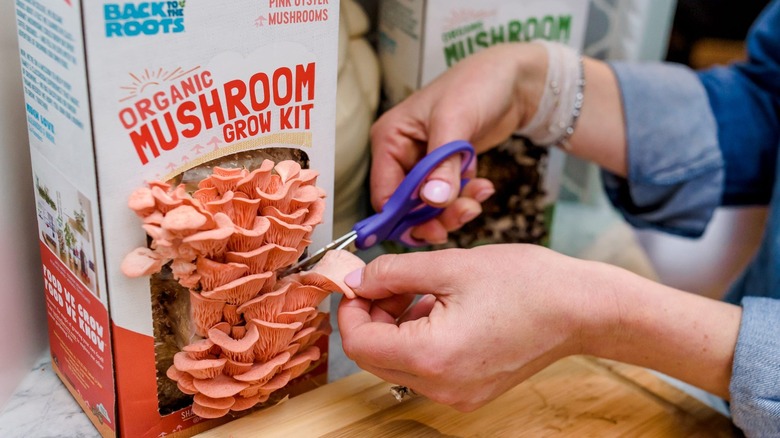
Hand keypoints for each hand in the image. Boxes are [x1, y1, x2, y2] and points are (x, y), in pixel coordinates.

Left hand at [337, 244, 606, 410]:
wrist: (581, 308)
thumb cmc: (526, 284)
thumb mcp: (449, 265)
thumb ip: (392, 272)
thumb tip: (357, 280)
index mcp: (432, 356)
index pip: (360, 344)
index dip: (350, 310)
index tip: (357, 282)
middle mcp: (442, 386)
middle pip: (376, 357)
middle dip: (372, 317)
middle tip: (386, 282)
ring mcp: (458, 394)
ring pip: (400, 362)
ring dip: (396, 327)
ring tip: (419, 290)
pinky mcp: (471, 390)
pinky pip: (426, 368)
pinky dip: (419, 339)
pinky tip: (439, 308)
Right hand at [370, 44, 548, 243]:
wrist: (513, 78)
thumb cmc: (477, 84)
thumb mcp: (456, 122)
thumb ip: (442, 164)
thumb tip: (433, 200)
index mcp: (390, 139)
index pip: (385, 193)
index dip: (405, 217)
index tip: (434, 229)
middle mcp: (401, 153)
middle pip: (407, 206)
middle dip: (435, 215)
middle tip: (465, 214)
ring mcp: (424, 163)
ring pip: (429, 206)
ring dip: (454, 209)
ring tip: (478, 196)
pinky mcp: (445, 168)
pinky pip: (449, 197)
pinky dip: (465, 198)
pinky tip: (483, 186)